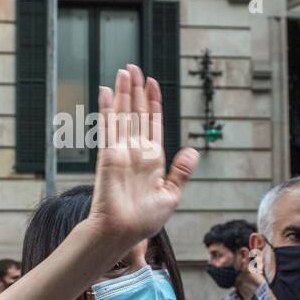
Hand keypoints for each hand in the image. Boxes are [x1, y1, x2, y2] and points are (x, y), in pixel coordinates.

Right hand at [86, 65, 198, 247]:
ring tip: (124, 70)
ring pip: (123, 114)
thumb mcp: (171, 195)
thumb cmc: (144, 220)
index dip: (153, 103)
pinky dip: (109, 108)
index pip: (153, 123)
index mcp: (152, 159)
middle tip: (134, 67)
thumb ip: (180, 171)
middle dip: (137, 90)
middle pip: (137, 113)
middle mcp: (136, 150)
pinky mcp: (108, 154)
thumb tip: (191, 151)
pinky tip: (108, 90)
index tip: (153, 83)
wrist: (123, 233)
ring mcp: (121, 150)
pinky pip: (108, 126)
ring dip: (124, 92)